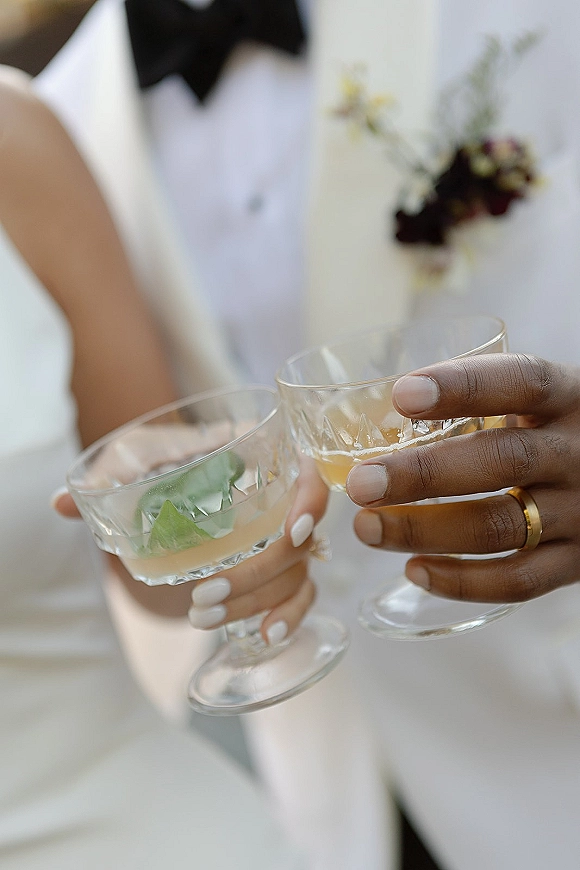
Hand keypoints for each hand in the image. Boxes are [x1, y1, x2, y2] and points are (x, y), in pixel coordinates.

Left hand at [52, 457, 329, 632]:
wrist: (166, 473)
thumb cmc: (159, 458)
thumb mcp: (135, 458)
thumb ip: (106, 480)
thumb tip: (61, 503)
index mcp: (263, 458)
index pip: (309, 475)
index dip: (310, 503)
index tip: (291, 532)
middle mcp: (282, 497)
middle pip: (300, 539)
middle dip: (257, 573)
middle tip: (206, 593)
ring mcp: (284, 535)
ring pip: (296, 572)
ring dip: (258, 600)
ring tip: (206, 619)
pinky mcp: (279, 566)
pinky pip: (300, 593)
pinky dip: (288, 615)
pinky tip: (264, 636)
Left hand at [346, 353, 579, 602]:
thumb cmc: (554, 434)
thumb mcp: (537, 405)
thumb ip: (481, 407)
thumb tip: (379, 417)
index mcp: (568, 398)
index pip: (521, 383)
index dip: (462, 387)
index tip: (402, 395)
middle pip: (502, 461)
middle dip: (423, 474)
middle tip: (362, 483)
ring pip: (499, 527)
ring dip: (424, 530)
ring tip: (367, 527)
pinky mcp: (576, 563)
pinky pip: (518, 581)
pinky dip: (461, 581)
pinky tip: (414, 570)